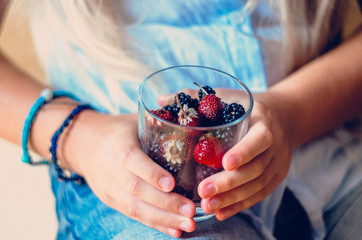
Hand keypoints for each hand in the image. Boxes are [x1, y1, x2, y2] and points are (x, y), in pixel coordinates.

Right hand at [59, 112, 195, 237]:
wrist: (85, 144)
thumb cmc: (120, 130)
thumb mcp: (135, 120)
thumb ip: (159, 123)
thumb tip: (196, 126)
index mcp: (118, 143)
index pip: (131, 159)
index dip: (150, 173)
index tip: (171, 184)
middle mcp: (110, 167)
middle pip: (135, 189)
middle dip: (164, 203)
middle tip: (190, 210)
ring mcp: (108, 187)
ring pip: (134, 207)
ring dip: (162, 218)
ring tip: (187, 224)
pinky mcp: (110, 200)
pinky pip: (132, 215)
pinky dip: (154, 223)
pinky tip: (173, 230)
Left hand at [198, 91, 292, 219]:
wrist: (282, 119)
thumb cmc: (246, 107)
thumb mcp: (227, 95)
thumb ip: (195, 97)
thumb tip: (160, 99)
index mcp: (264, 123)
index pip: (259, 140)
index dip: (244, 152)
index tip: (224, 164)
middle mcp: (275, 147)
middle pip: (255, 169)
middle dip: (229, 183)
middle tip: (203, 192)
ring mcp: (277, 165)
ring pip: (256, 186)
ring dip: (231, 199)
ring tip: (207, 206)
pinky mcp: (275, 179)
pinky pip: (258, 195)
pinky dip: (239, 205)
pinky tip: (220, 213)